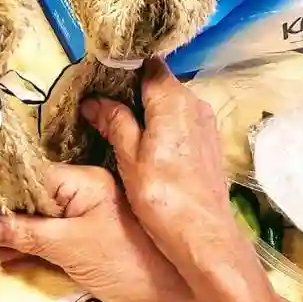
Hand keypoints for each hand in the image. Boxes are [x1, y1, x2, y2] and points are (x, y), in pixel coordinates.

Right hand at [0, 164, 195, 301]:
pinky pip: (55, 230)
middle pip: (33, 194)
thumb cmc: (129, 267)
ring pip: (41, 215)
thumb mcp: (69, 249)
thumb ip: (25, 233)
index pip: (30, 176)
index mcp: (84, 179)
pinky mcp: (94, 235)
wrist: (181, 298)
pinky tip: (7, 255)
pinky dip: (31, 242)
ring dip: (13, 231)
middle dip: (1, 213)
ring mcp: (91, 212)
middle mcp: (87, 188)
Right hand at [81, 57, 241, 273]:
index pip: (148, 63)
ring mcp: (205, 124)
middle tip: (99, 102)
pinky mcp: (208, 143)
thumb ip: (114, 121)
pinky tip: (142, 142)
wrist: (204, 238)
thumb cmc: (162, 195)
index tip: (97, 77)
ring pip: (170, 102)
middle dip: (130, 89)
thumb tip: (94, 101)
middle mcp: (194, 103)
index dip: (122, 66)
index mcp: (173, 99)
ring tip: (115, 122)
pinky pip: (180, 120)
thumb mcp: (129, 156)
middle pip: (159, 82)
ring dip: (145, 108)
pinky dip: (161, 124)